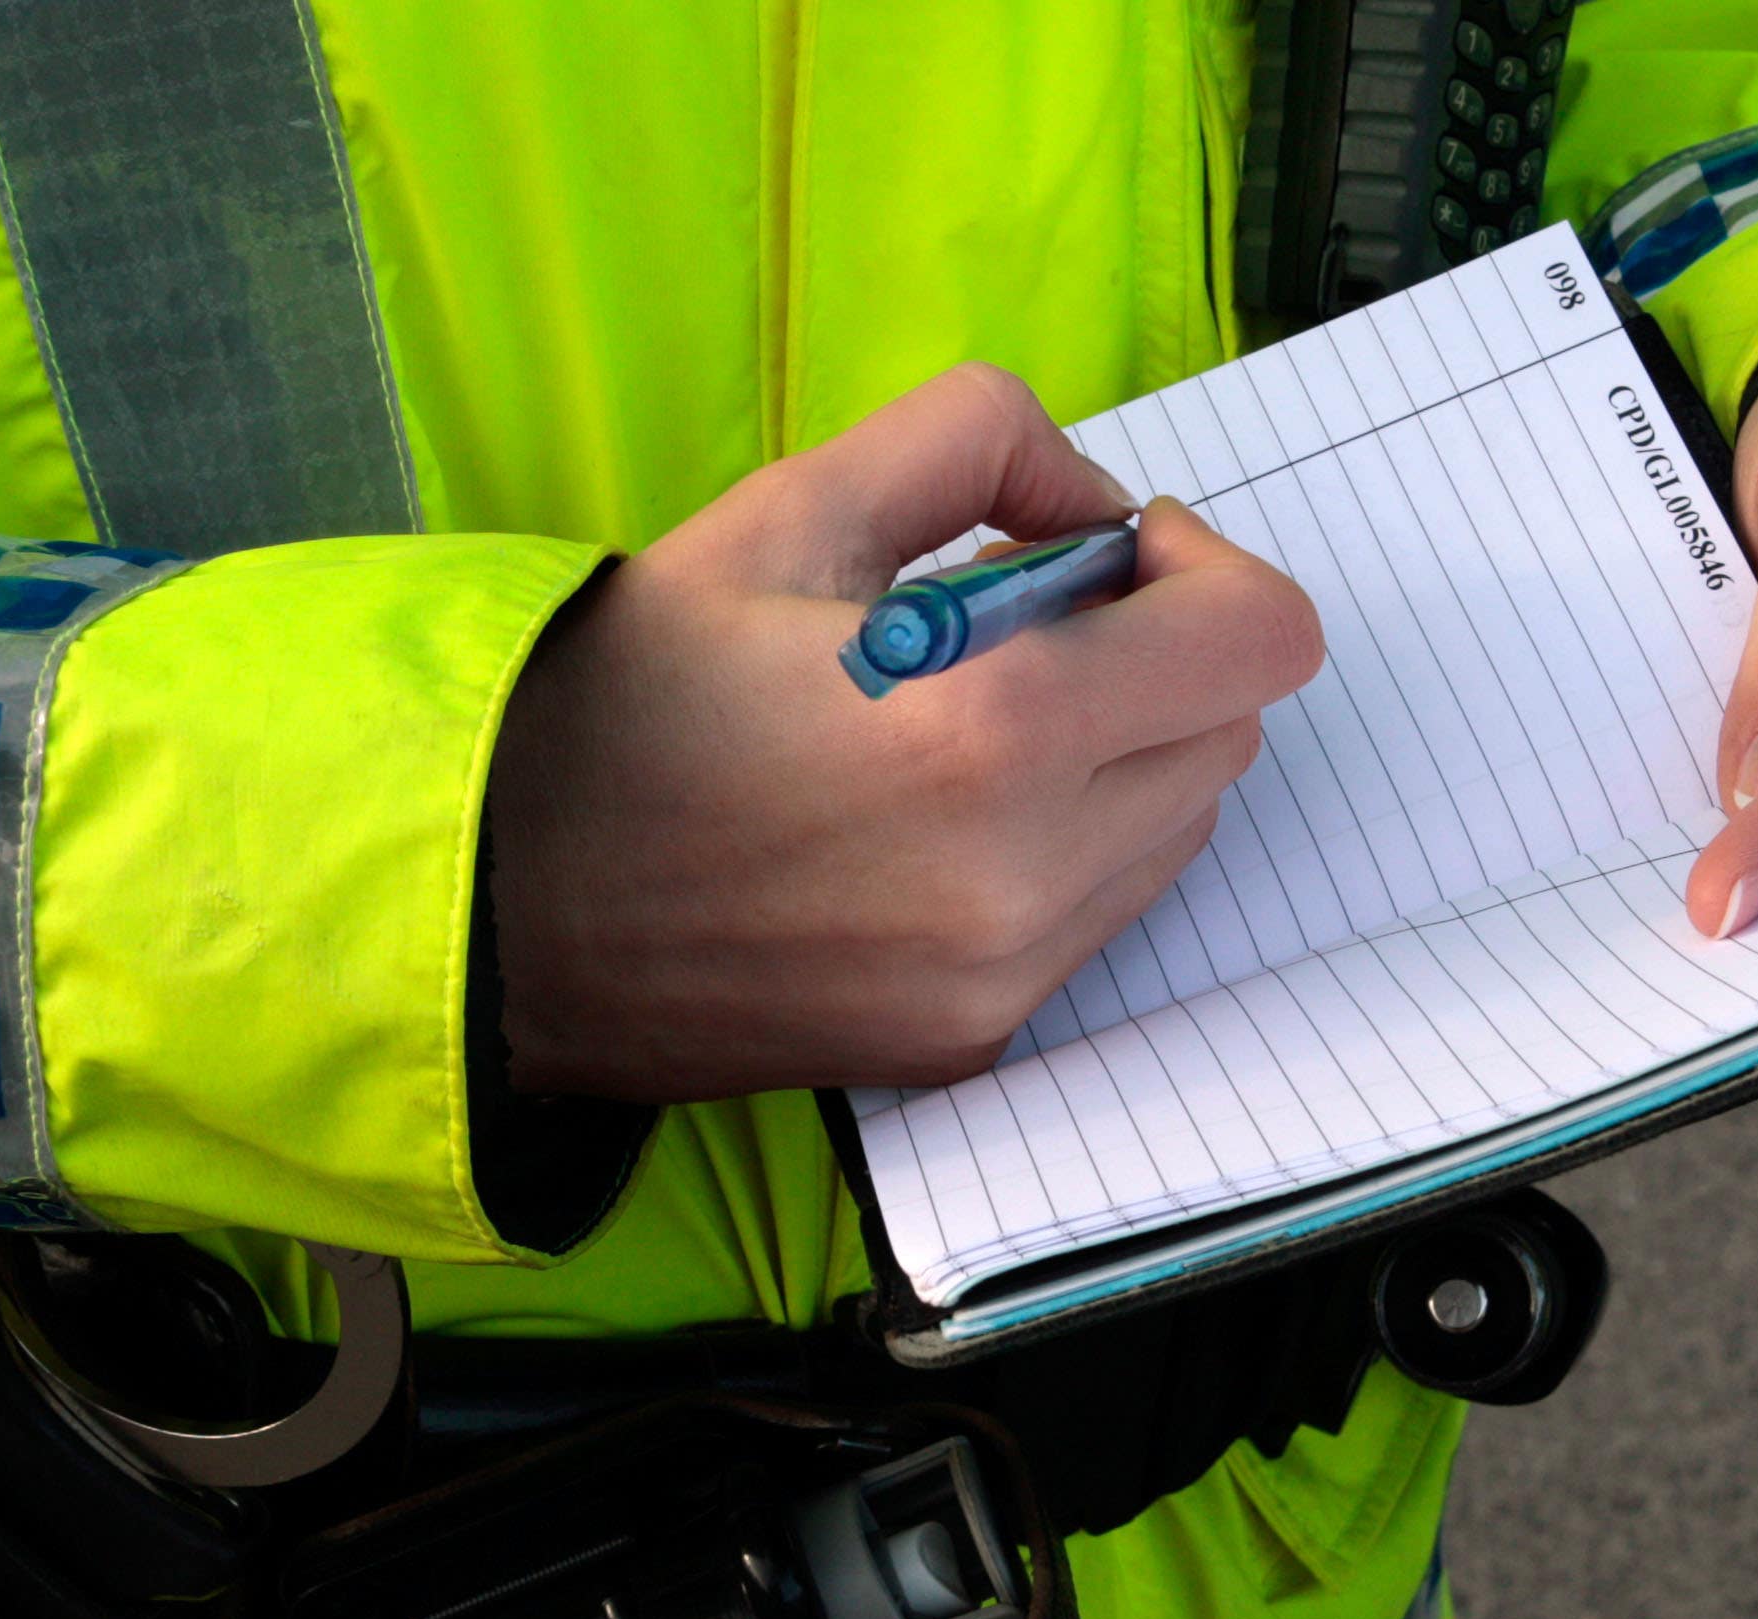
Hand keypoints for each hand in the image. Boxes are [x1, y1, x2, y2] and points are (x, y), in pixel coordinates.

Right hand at [487, 363, 1322, 1100]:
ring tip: (960, 727)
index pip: (1259, 641)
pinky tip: (923, 822)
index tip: (1107, 556)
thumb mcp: (790, 505)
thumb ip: (978, 439)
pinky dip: (1055, 851)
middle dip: (1157, 657)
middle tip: (1019, 626)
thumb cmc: (628, 698)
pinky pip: (1090, 920)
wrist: (498, 905)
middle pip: (1227, 735)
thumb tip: (1090, 505)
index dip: (1205, 570)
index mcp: (998, 729)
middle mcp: (1027, 876)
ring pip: (1171, 834)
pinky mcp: (967, 1040)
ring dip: (1116, 758)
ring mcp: (1002, 978)